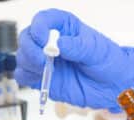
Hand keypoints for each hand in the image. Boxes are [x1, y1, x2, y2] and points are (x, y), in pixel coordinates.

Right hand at [15, 9, 133, 112]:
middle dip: (30, 48)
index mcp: (64, 28)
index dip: (38, 27)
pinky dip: (25, 77)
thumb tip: (59, 44)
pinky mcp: (42, 78)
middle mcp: (50, 43)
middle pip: (26, 37)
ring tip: (45, 70)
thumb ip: (78, 47)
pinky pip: (23, 75)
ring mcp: (44, 61)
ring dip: (28, 63)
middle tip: (43, 60)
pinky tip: (39, 78)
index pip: (43, 19)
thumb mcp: (97, 51)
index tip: (43, 38)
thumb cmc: (107, 62)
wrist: (111, 87)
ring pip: (22, 57)